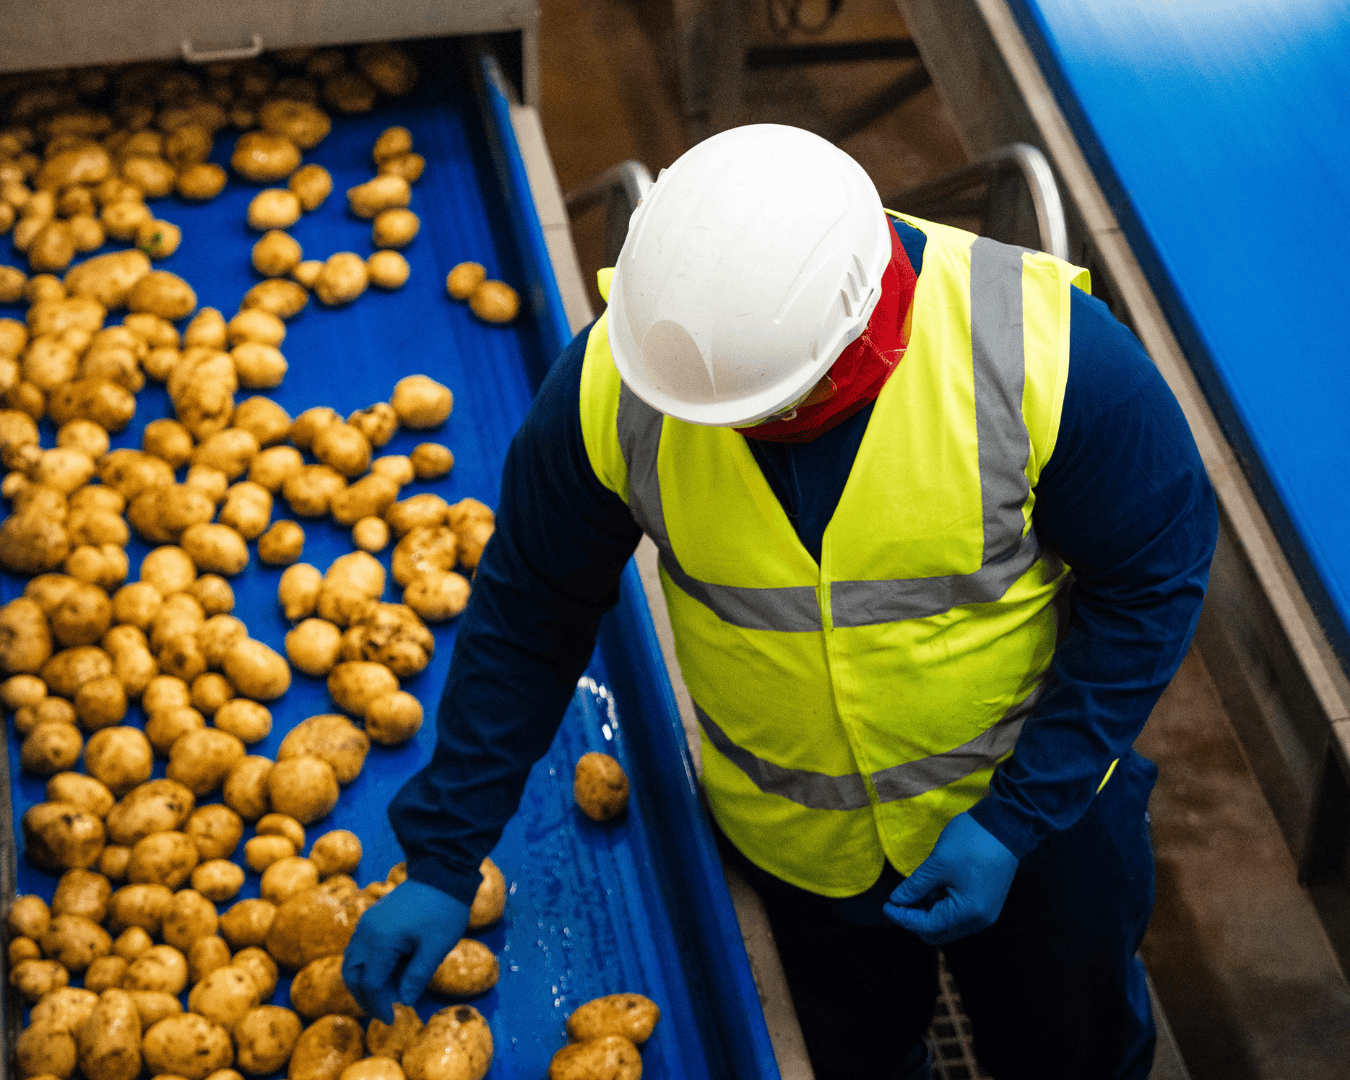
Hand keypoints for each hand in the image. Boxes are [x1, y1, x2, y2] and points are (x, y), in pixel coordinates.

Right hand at [342, 880, 468, 1022]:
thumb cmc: (443, 910)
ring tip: (383, 995)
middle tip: (382, 1011)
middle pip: (352, 974)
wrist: (442, 872)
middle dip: (364, 997)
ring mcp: (367, 923)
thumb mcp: (436, 946)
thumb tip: (403, 1002)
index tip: (392, 1019)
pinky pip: (359, 948)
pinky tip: (385, 973)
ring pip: (352, 961)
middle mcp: (366, 932)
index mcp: (381, 940)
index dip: (379, 1005)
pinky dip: (366, 965)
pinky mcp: (372, 918)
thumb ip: (417, 976)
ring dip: (362, 981)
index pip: (371, 983)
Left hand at [882, 812, 1018, 944]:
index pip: (928, 926)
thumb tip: (897, 900)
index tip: (886, 905)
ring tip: (917, 887)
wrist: (1006, 823)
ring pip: (948, 922)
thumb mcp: (937, 864)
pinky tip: (932, 885)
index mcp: (968, 913)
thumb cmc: (971, 843)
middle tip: (900, 899)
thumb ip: (915, 886)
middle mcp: (979, 920)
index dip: (904, 917)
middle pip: (939, 931)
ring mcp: (984, 911)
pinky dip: (942, 902)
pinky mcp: (985, 900)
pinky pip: (958, 911)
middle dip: (916, 918)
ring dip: (929, 910)